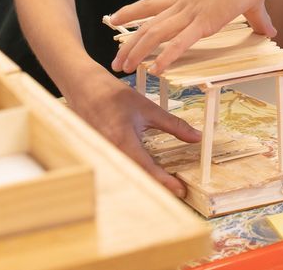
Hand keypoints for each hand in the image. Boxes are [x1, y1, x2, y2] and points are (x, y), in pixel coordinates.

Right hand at [63, 66, 199, 196]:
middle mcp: (110, 153)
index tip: (181, 191)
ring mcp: (102, 156)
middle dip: (157, 187)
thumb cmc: (116, 97)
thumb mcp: (149, 108)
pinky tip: (146, 176)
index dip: (165, 181)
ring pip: (126, 176)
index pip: (147, 168)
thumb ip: (174, 125)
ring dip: (145, 183)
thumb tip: (197, 137)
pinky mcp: (99, 156)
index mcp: (123, 140)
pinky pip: (117, 170)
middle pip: (136, 178)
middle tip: (178, 192)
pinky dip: (133, 174)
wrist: (86, 89)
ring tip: (166, 186)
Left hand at [109, 0, 275, 75]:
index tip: (114, 18)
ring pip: (156, 34)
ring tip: (124, 67)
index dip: (132, 11)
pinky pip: (180, 42)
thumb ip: (256, 20)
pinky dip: (167, 55)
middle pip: (148, 25)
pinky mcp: (205, 21)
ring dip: (138, 51)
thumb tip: (270, 31)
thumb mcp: (249, 4)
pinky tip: (156, 68)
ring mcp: (193, 13)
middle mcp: (185, 5)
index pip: (152, 5)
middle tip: (116, 62)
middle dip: (129, 44)